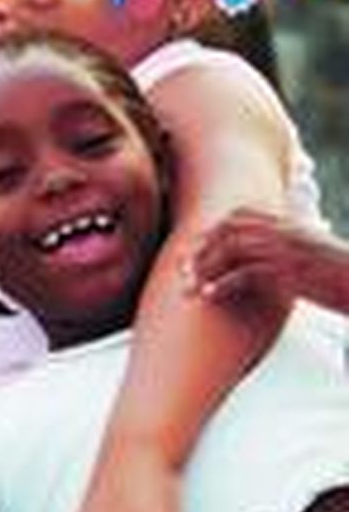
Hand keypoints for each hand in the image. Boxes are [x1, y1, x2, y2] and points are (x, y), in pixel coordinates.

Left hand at [190, 207, 348, 310]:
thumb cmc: (339, 275)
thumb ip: (282, 248)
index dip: (210, 231)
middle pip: (228, 230)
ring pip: (231, 250)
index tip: (191, 248)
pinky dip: (223, 284)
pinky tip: (209, 296)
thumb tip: (255, 261)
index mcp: (287, 224)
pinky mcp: (291, 272)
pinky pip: (247, 274)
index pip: (237, 215)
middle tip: (179, 271)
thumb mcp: (309, 253)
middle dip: (200, 250)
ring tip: (188, 288)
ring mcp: (286, 250)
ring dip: (205, 268)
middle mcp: (284, 231)